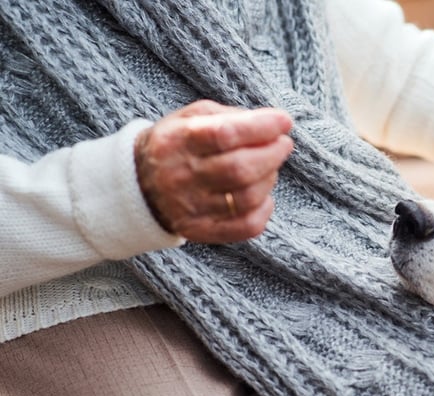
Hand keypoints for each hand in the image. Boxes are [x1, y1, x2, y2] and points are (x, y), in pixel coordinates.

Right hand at [134, 100, 293, 242]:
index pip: (225, 134)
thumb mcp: (192, 117)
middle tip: (283, 144)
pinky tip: (263, 195)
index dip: (262, 127)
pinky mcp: (202, 231)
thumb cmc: (178, 144)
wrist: (139, 184)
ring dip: (270, 179)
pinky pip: (246, 226)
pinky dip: (265, 209)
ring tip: (269, 167)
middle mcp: (182, 176)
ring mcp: (191, 207)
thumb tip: (274, 123)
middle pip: (240, 169)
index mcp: (179, 140)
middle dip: (272, 154)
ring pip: (247, 197)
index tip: (284, 121)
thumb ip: (231, 116)